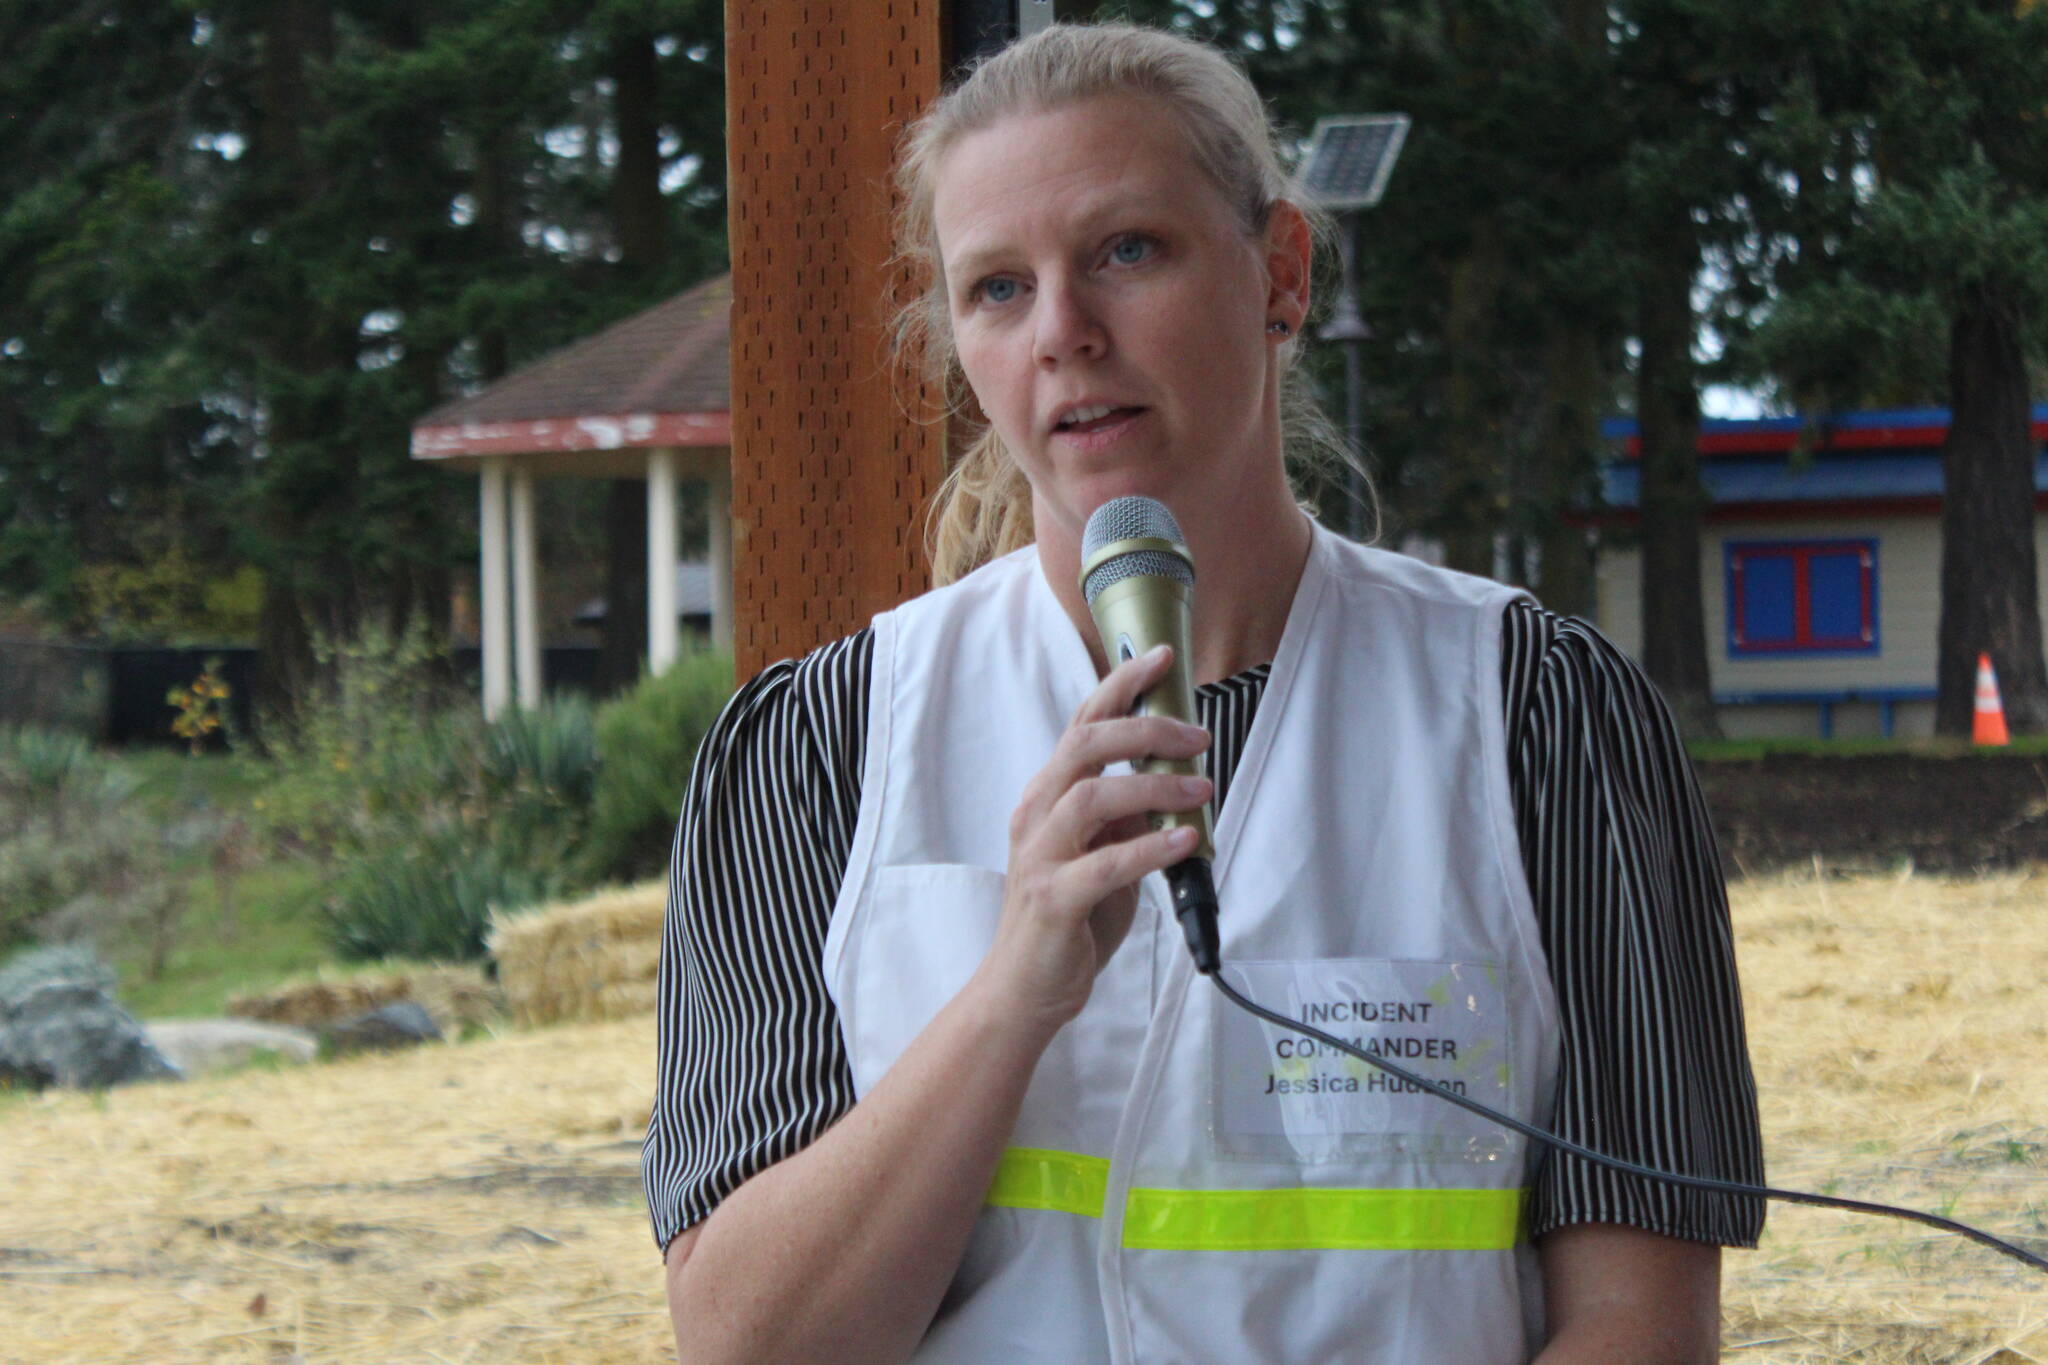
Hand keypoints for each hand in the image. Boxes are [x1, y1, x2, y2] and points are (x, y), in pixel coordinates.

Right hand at [974, 644, 1211, 1036]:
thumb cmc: (1066, 919)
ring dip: (1155, 787)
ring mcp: (1040, 856)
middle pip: (1085, 746)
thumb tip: (1173, 781)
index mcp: (1047, 796)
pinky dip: (1149, 848)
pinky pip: (1104, 864)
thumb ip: (1125, 816)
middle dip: (1146, 728)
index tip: (1161, 658)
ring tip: (1201, 790)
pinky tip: (1184, 841)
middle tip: (1197, 736)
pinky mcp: (1053, 899)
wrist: (1023, 989)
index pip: (1083, 724)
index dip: (1120, 685)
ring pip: (1092, 797)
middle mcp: (1037, 814)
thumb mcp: (1099, 853)